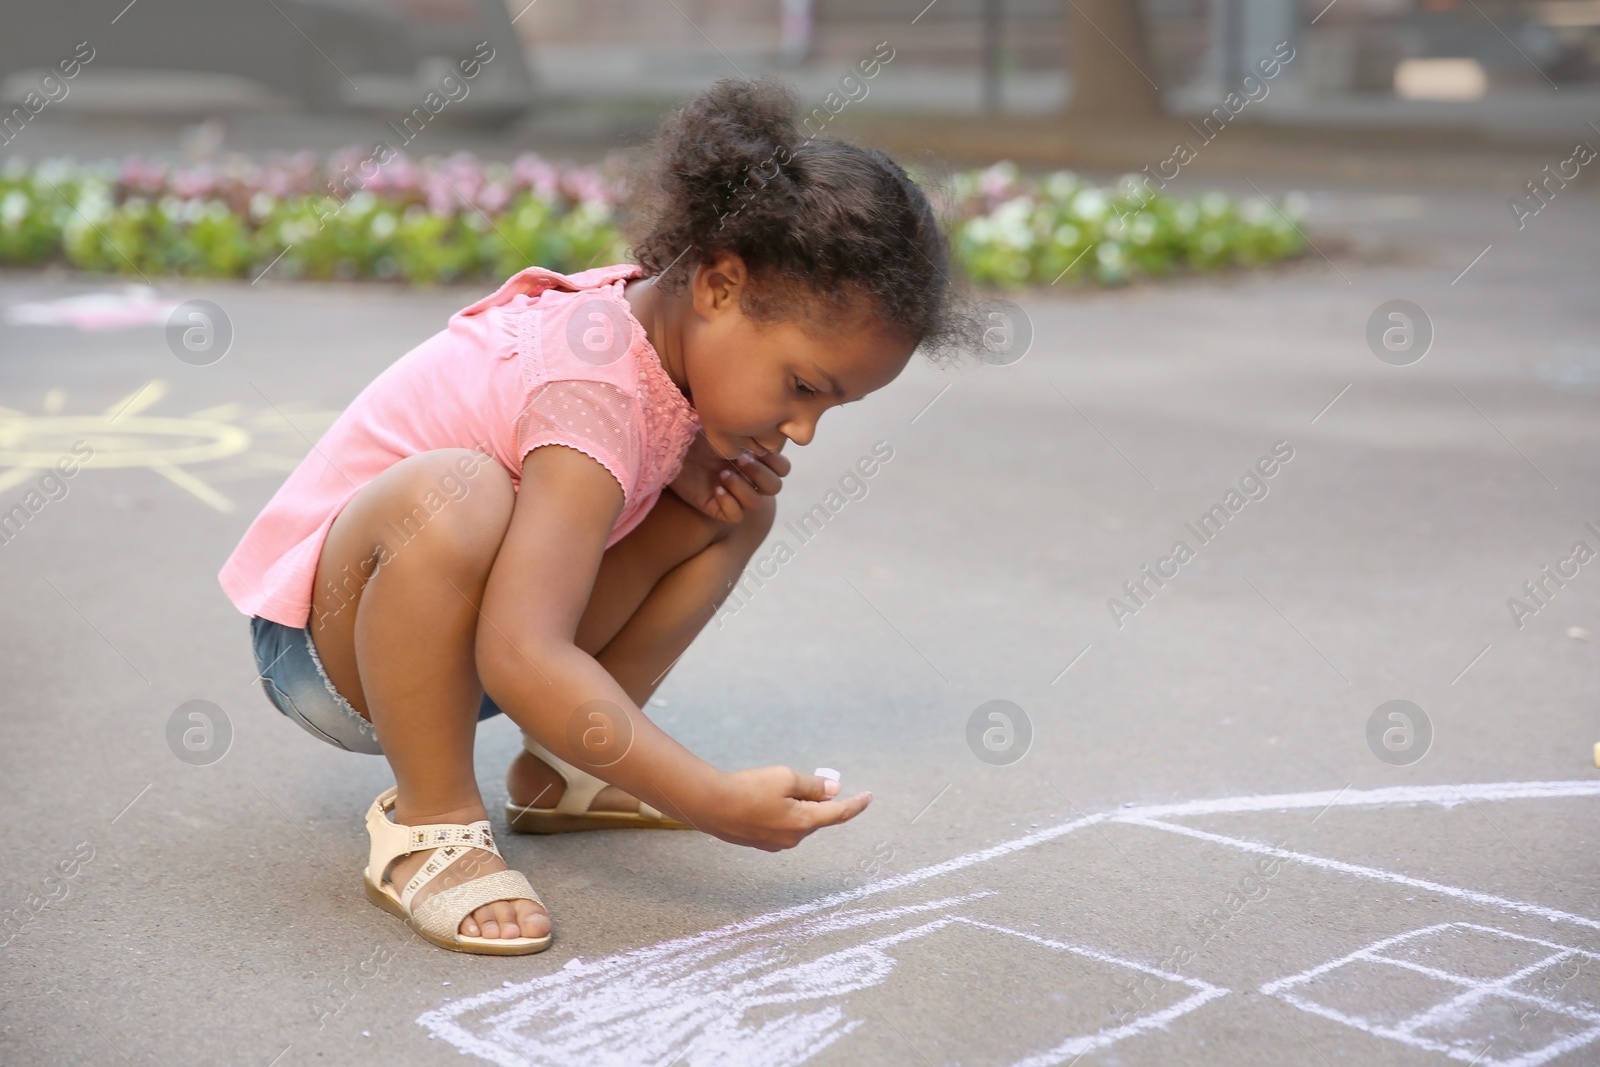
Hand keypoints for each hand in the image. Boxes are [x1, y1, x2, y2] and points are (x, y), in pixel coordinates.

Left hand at [668, 433, 790, 524]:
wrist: (669, 445)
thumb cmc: (695, 432)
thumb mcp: (725, 426)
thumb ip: (749, 430)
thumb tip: (767, 430)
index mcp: (755, 459)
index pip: (782, 469)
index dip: (775, 462)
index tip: (758, 448)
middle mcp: (747, 478)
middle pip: (774, 487)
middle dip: (760, 473)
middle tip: (740, 460)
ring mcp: (733, 494)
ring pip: (756, 503)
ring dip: (742, 486)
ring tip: (723, 473)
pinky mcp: (716, 508)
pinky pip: (735, 516)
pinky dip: (729, 503)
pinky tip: (716, 489)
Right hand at [694, 766, 871, 850]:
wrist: (710, 805)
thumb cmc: (749, 788)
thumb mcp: (786, 778)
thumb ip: (813, 785)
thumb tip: (834, 790)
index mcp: (804, 822)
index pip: (839, 814)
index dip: (856, 804)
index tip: (869, 796)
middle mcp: (793, 838)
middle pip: (817, 816)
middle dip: (818, 799)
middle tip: (811, 779)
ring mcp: (776, 844)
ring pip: (799, 821)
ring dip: (799, 805)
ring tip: (776, 788)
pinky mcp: (761, 843)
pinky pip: (782, 826)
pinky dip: (784, 812)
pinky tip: (765, 800)